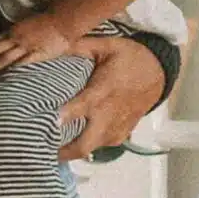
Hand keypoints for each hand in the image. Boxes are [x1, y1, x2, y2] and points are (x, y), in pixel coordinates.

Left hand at [0, 11, 76, 74]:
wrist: (62, 21)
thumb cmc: (48, 21)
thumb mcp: (29, 23)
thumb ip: (19, 31)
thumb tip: (11, 37)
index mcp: (14, 29)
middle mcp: (16, 38)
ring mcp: (25, 47)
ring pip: (4, 59)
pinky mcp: (35, 55)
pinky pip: (20, 64)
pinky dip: (11, 70)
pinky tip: (5, 77)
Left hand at [57, 33, 164, 160]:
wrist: (159, 74)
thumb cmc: (130, 58)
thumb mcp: (107, 45)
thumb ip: (79, 47)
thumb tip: (52, 45)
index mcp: (103, 91)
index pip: (82, 107)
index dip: (66, 116)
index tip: (48, 121)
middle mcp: (108, 115)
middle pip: (84, 145)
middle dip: (62, 151)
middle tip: (40, 147)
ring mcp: (115, 128)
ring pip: (89, 149)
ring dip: (70, 150)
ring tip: (49, 143)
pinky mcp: (120, 135)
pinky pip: (99, 146)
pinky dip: (84, 145)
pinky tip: (70, 139)